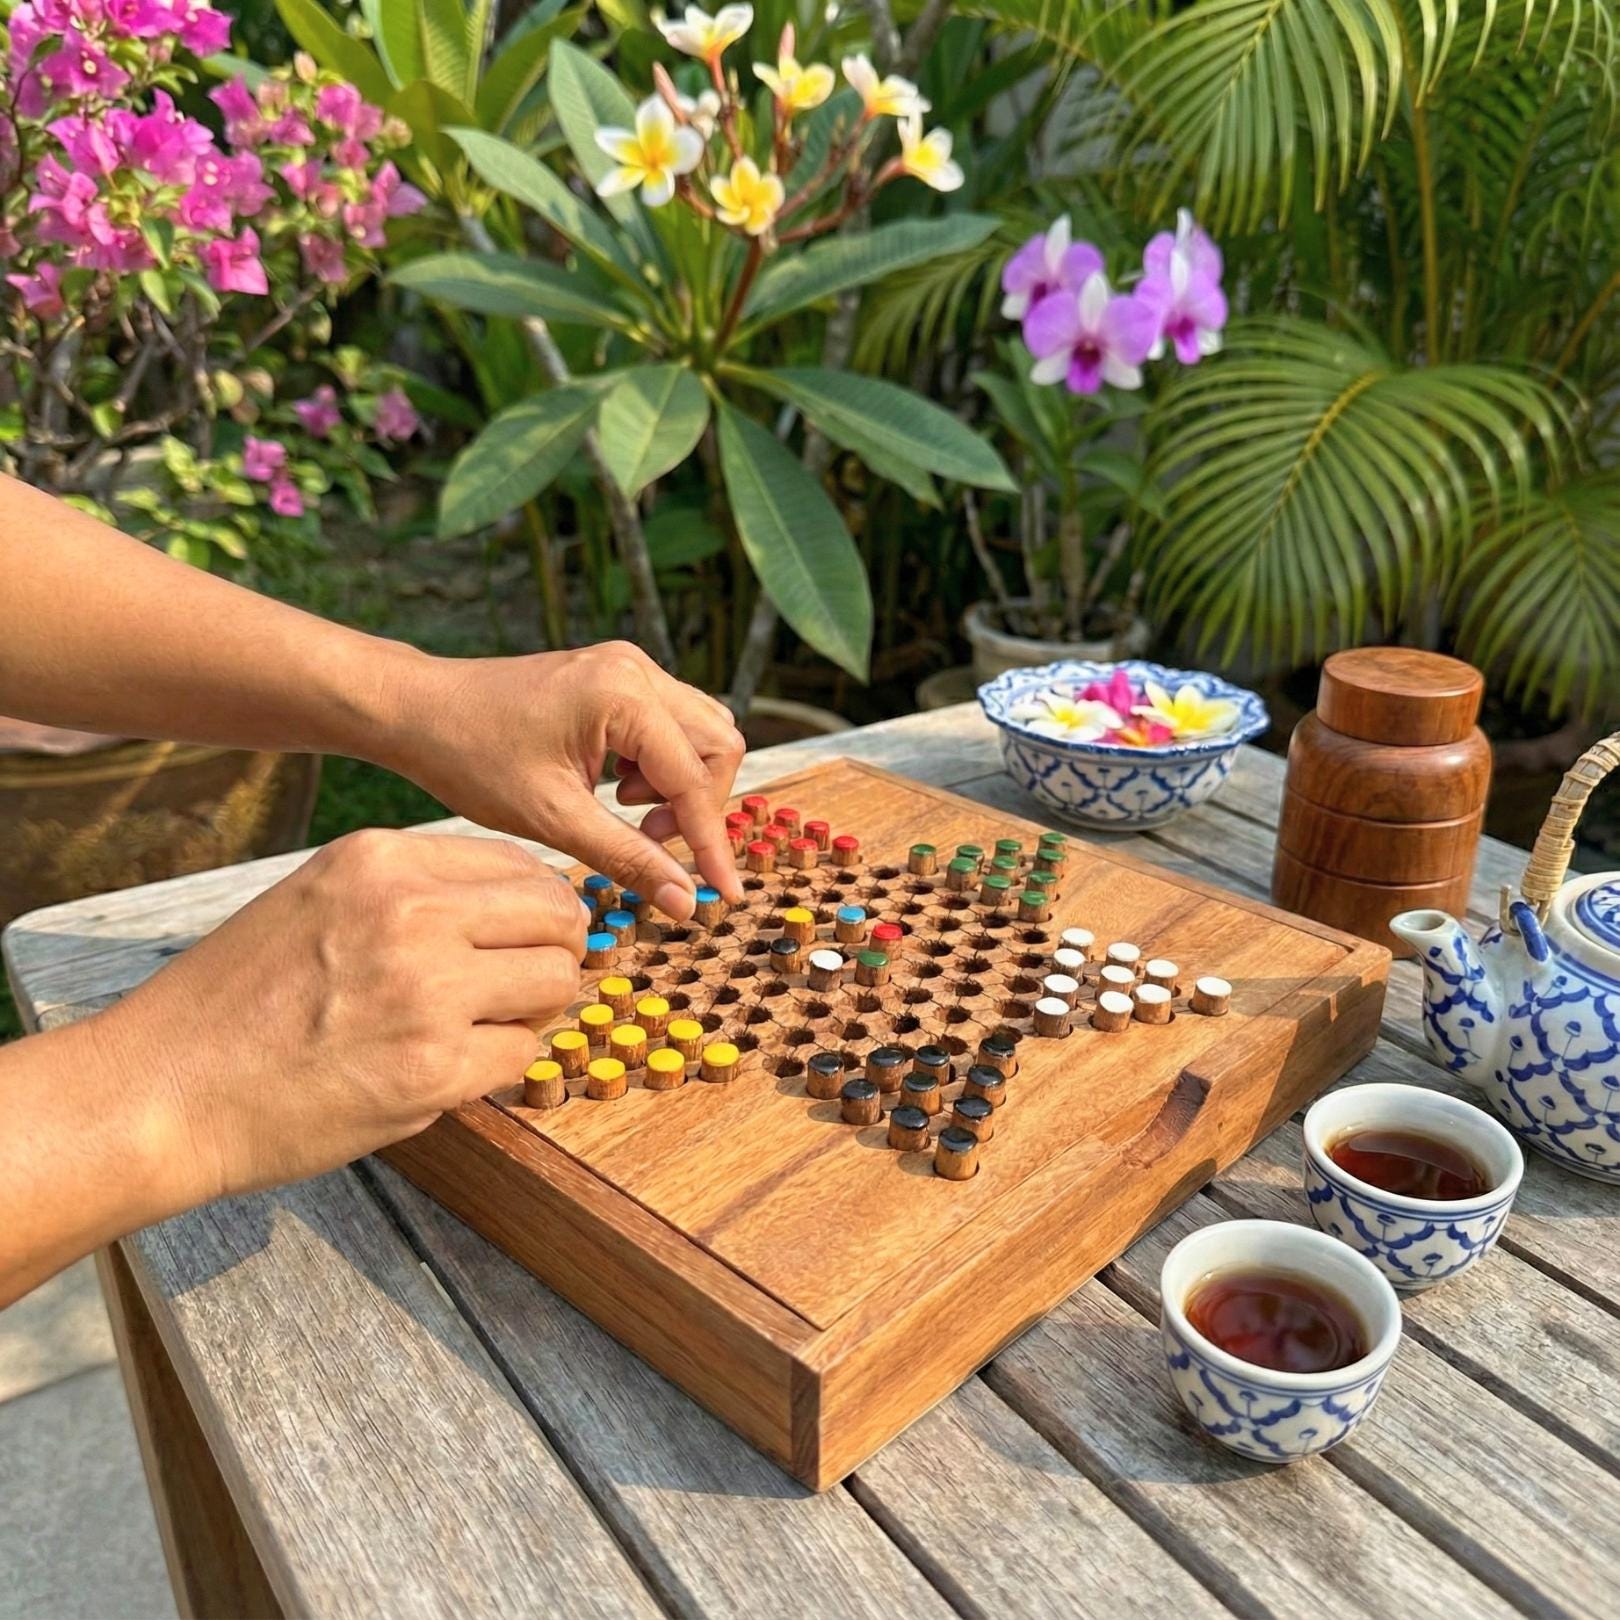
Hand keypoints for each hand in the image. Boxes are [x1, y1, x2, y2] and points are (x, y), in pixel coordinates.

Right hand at [90, 828, 584, 1203]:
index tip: (528, 937)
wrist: (162, 1092)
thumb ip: (408, 892)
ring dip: (534, 1009)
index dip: (536, 906)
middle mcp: (410, 912)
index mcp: (380, 860)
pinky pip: (522, 1053)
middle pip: (556, 915)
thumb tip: (511, 903)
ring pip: (555, 981)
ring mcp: (426, 991)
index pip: (519, 864)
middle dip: (554, 951)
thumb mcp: (316, 900)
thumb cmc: (236, 1003)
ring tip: (483, 1027)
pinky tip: (448, 1069)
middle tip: (522, 986)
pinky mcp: (433, 1070)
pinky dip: (499, 1065)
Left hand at [384, 641, 746, 919]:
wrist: (419, 710)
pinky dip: (659, 765)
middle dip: (697, 804)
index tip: (723, 893)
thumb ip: (628, 858)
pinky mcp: (617, 676)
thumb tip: (685, 901)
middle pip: (717, 745)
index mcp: (623, 696)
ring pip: (701, 732)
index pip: (695, 779)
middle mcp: (636, 669)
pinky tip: (613, 788)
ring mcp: (629, 667)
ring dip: (680, 784)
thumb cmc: (471, 756)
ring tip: (625, 812)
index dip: (710, 843)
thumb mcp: (553, 819)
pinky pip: (670, 723)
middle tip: (648, 840)